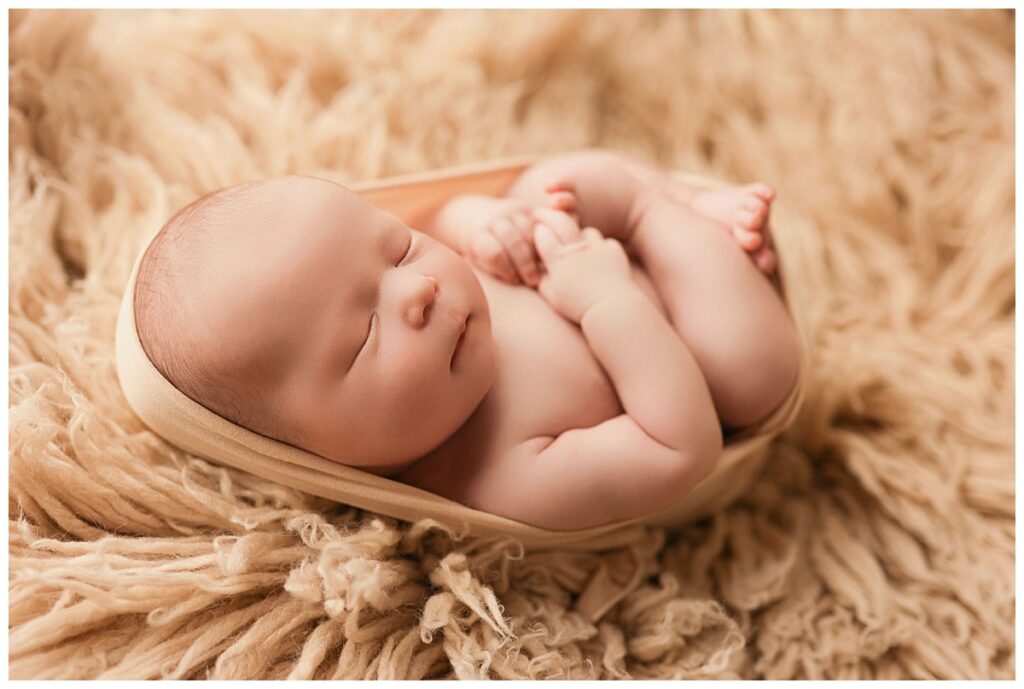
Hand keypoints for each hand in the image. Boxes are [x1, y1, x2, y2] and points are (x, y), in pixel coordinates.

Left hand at [462, 199, 542, 285]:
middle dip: (525, 264)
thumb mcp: (479, 262)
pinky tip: (543, 255)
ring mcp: (510, 209)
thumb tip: (516, 281)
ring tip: (539, 268)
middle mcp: (494, 217)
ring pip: (530, 232)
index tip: (514, 281)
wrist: (475, 215)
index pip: (494, 253)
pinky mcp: (526, 207)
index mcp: (476, 234)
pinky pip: (540, 224)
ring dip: (537, 252)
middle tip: (533, 281)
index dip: (507, 270)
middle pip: (514, 241)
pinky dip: (544, 241)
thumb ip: (495, 270)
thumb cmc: (478, 249)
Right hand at [531, 207, 632, 324]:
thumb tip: (536, 270)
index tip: (534, 230)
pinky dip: (602, 247)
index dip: (537, 231)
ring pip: (587, 231)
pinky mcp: (615, 253)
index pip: (542, 235)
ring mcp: (598, 248)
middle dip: (548, 215)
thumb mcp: (553, 297)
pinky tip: (599, 256)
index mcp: (559, 260)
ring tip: (575, 241)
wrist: (611, 310)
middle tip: (541, 213)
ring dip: (579, 234)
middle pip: (560, 221)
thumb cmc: (577, 307)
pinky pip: (607, 242)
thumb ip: (542, 281)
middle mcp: (577, 249)